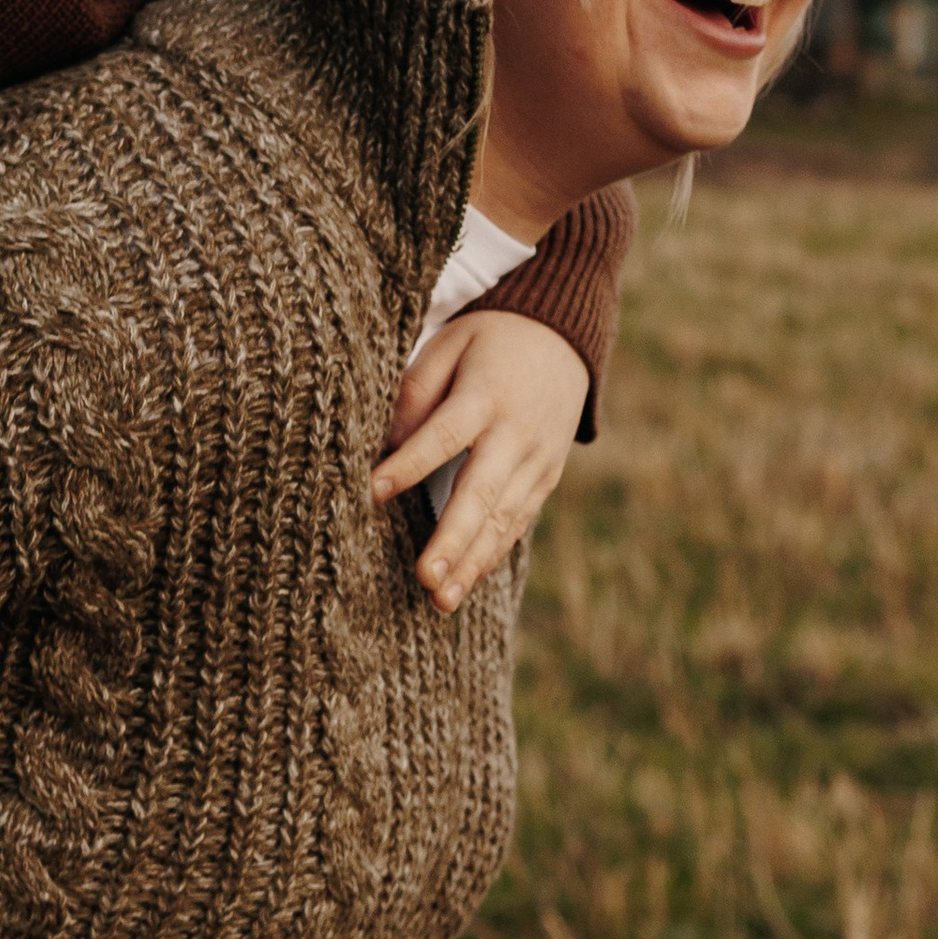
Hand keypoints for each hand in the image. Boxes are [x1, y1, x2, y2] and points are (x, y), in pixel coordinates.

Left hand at [373, 309, 589, 608]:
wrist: (564, 339)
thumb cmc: (490, 341)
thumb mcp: (451, 343)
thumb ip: (417, 389)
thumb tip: (385, 443)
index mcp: (486, 395)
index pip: (444, 434)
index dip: (410, 464)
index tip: (373, 492)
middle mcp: (516, 434)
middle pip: (482, 492)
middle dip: (453, 539)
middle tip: (425, 578)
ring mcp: (537, 461)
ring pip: (503, 519)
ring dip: (472, 562)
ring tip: (440, 600)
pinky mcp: (546, 479)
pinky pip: (517, 523)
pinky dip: (491, 555)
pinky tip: (464, 584)